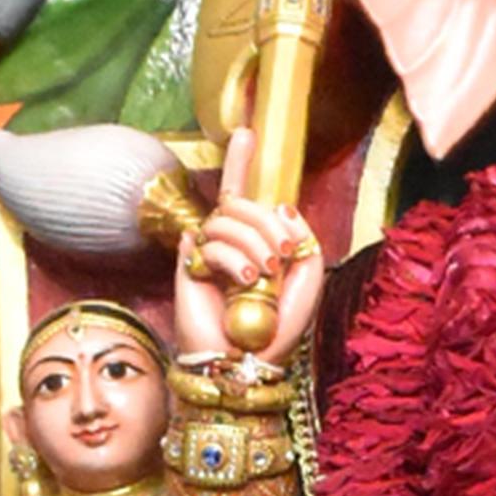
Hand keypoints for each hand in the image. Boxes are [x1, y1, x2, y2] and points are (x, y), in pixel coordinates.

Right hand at [174, 119, 324, 369]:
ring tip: (260, 276)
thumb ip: (305, 239)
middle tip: (280, 255)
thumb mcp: (309, 280)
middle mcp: (230, 242)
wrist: (246, 363)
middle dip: (267, 223)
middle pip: (243, 203)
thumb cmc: (277, 329)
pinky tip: (241, 282)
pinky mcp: (187, 266)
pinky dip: (232, 260)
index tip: (246, 132)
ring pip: (227, 218)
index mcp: (256, 241)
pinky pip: (210, 241)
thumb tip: (280, 204)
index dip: (242, 162)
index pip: (246, 195)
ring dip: (253, 245)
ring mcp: (206, 253)